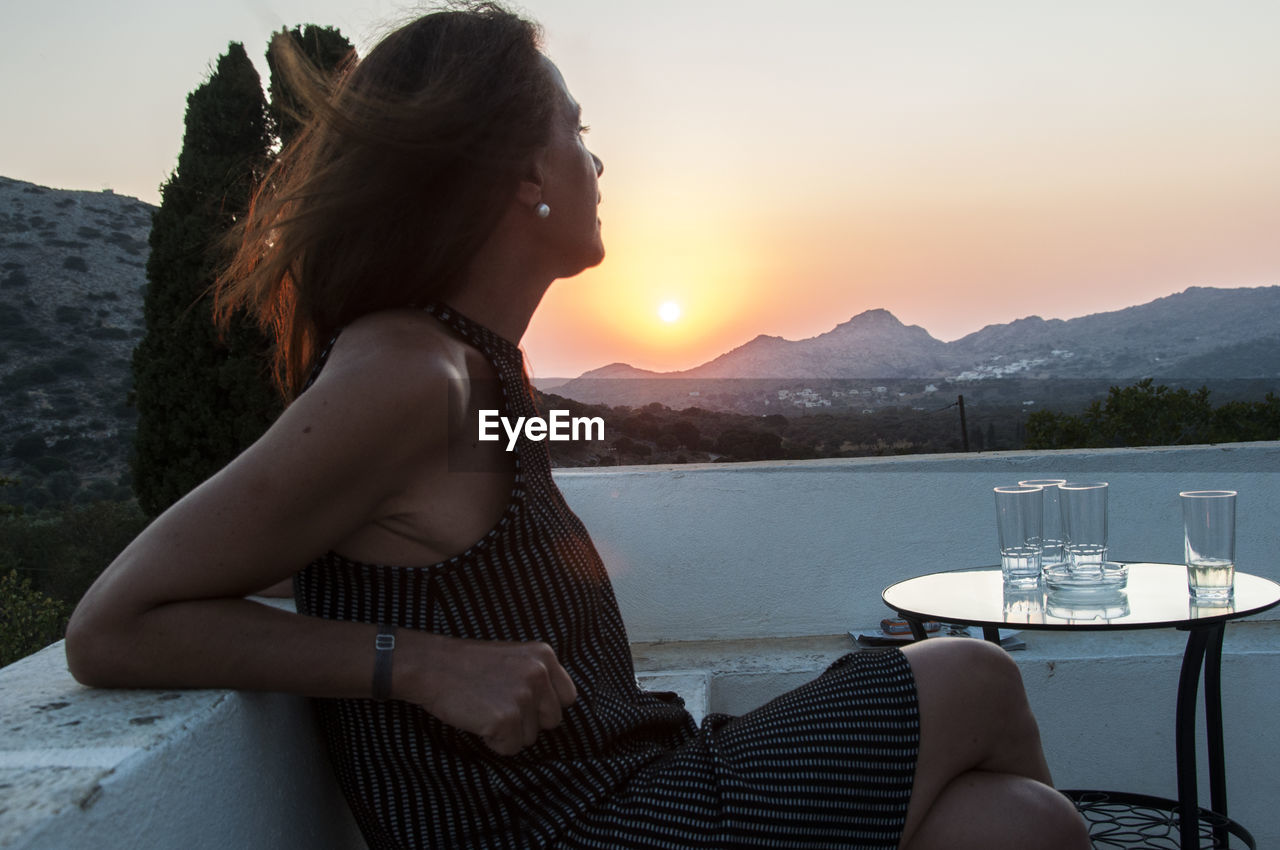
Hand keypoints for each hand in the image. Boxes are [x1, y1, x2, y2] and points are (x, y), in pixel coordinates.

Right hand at [405, 635, 577, 755]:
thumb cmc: (468, 666)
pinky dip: (493, 742)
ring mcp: (523, 696)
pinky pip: (510, 748)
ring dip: (508, 732)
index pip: (567, 698)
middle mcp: (539, 673)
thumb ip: (537, 676)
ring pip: (530, 738)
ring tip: (485, 708)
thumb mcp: (514, 657)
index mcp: (544, 655)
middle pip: (552, 721)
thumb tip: (554, 709)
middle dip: (527, 722)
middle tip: (497, 705)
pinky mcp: (507, 719)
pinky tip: (478, 719)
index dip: (544, 707)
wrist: (431, 666)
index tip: (522, 702)